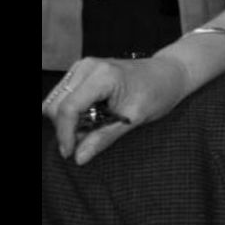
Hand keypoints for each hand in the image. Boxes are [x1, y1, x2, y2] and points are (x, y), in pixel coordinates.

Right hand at [42, 55, 187, 164]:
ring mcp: (83, 67)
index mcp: (102, 75)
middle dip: (65, 128)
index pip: (68, 108)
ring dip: (67, 120)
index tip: (70, 153)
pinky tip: (91, 118)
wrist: (169, 73)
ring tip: (92, 129)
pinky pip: (63, 96)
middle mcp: (88, 67)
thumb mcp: (135, 118)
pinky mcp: (82, 71)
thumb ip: (105, 137)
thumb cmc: (159, 92)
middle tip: (85, 142)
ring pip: (55, 101)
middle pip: (55, 105)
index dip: (65, 134)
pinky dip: (72, 112)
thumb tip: (79, 157)